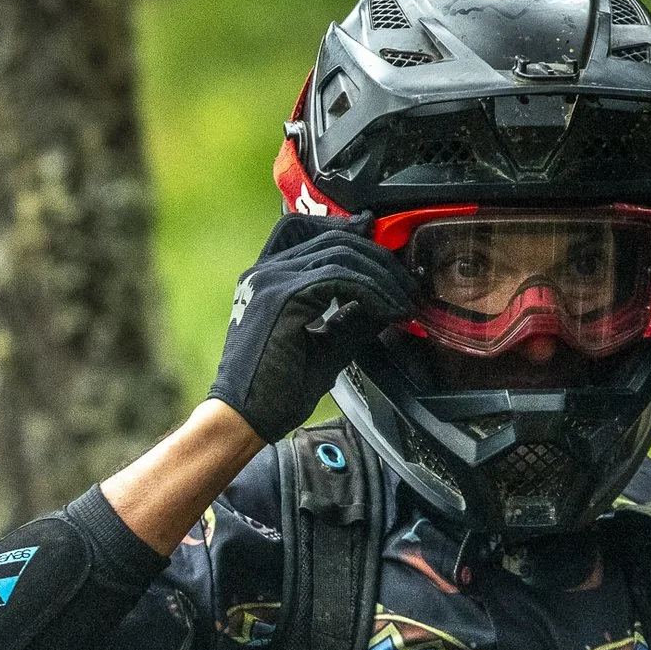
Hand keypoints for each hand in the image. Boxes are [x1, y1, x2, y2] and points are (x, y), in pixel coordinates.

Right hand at [209, 214, 418, 445]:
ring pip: (341, 253)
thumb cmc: (275, 393)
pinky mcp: (282, 297)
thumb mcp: (324, 346)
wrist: (244, 420)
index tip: (381, 247)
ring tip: (403, 302)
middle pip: (332, 238)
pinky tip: (388, 311)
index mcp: (265, 280)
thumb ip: (350, 319)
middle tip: (406, 286)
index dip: (346, 230)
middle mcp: (264, 273)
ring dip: (381, 276)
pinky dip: (373, 291)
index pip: (307, 231)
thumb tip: (385, 303)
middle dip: (377, 258)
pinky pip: (341, 277)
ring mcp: (270, 281)